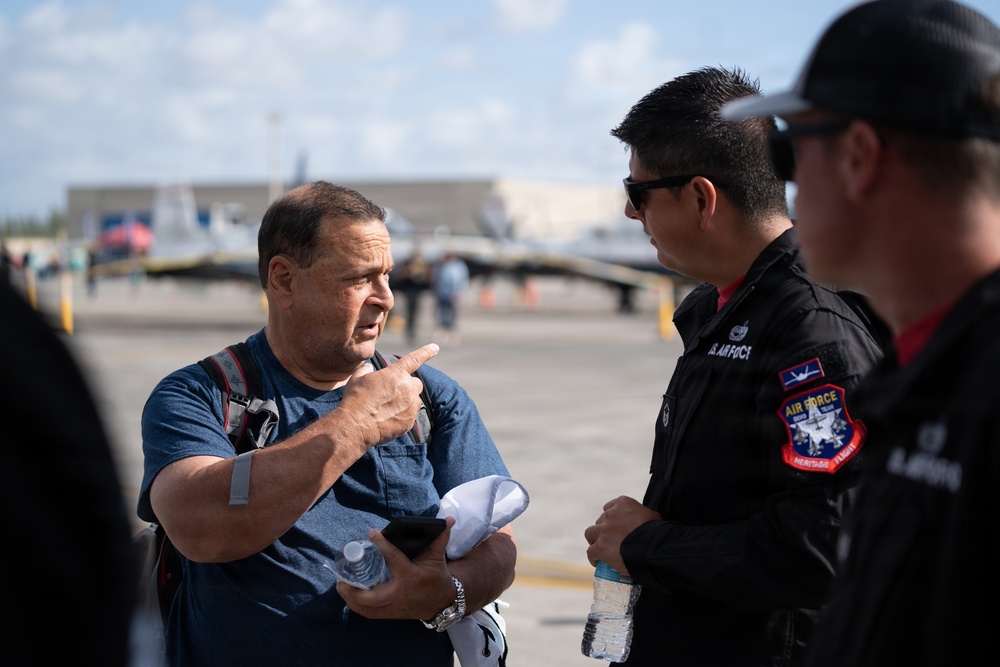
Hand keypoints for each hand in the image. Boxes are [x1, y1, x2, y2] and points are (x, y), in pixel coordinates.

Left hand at [337, 516, 456, 619]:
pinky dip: (357, 606)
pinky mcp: (391, 614)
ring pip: (368, 609)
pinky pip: (370, 614)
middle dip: (354, 590)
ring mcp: (395, 607)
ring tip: (341, 586)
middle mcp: (400, 594)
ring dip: (351, 600)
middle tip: (341, 577)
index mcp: (411, 576)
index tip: (371, 533)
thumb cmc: (437, 577)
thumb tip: (448, 519)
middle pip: (372, 597)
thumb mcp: (437, 557)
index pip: (394, 559)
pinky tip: (349, 597)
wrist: (442, 602)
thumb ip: (440, 538)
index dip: (382, 545)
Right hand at [339, 343, 438, 445]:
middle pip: (416, 384)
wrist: (356, 425)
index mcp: (396, 373)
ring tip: (386, 409)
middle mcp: (408, 388)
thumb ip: (366, 370)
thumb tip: (369, 367)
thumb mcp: (357, 378)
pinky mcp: (410, 421)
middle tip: (392, 394)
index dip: (426, 352)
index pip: (414, 359)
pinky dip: (402, 417)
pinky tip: (386, 420)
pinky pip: (410, 416)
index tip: (436, 347)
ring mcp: (411, 406)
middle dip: (408, 387)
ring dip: (406, 402)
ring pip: (414, 401)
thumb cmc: (355, 399)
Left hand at [584, 496, 661, 574]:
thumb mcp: (652, 516)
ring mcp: (604, 530)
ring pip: (590, 533)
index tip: (616, 526)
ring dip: (594, 540)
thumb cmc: (657, 533)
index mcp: (622, 503)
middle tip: (611, 539)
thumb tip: (644, 520)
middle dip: (605, 529)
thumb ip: (643, 514)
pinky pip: (591, 552)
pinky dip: (593, 557)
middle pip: (601, 521)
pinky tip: (597, 562)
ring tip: (599, 548)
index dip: (612, 518)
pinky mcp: (600, 547)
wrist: (654, 549)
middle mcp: (610, 514)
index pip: (610, 508)